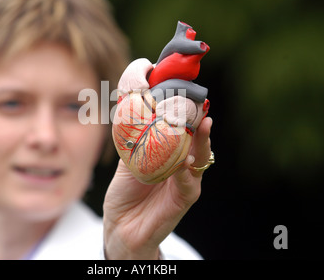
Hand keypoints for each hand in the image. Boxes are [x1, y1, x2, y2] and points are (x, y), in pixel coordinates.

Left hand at [103, 117, 212, 258]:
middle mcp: (182, 166)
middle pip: (197, 141)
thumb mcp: (128, 162)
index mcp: (171, 155)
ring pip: (199, 159)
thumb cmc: (126, 193)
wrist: (121, 226)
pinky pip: (188, 183)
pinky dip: (187, 172)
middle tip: (201, 107)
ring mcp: (185, 182)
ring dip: (202, 142)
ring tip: (202, 126)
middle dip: (200, 123)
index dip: (187, 115)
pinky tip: (186, 161)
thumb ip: (135, 142)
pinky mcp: (184, 199)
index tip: (186, 96)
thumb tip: (132, 113)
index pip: (184, 131)